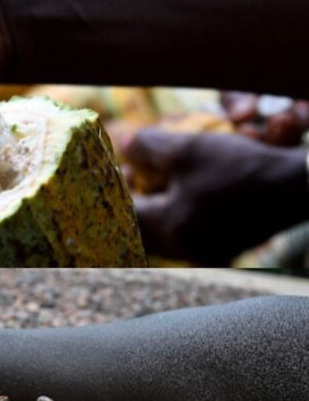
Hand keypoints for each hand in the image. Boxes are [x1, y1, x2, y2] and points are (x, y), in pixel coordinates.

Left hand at [126, 129, 308, 264]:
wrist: (297, 186)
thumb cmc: (240, 166)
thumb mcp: (189, 148)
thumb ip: (148, 148)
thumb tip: (123, 147)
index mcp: (171, 228)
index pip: (126, 216)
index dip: (115, 194)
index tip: (111, 176)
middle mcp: (185, 248)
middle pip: (142, 233)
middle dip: (132, 209)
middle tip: (127, 186)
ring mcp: (206, 253)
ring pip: (165, 237)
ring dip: (155, 215)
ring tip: (153, 190)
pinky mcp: (225, 249)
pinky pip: (188, 238)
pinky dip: (179, 220)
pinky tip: (183, 199)